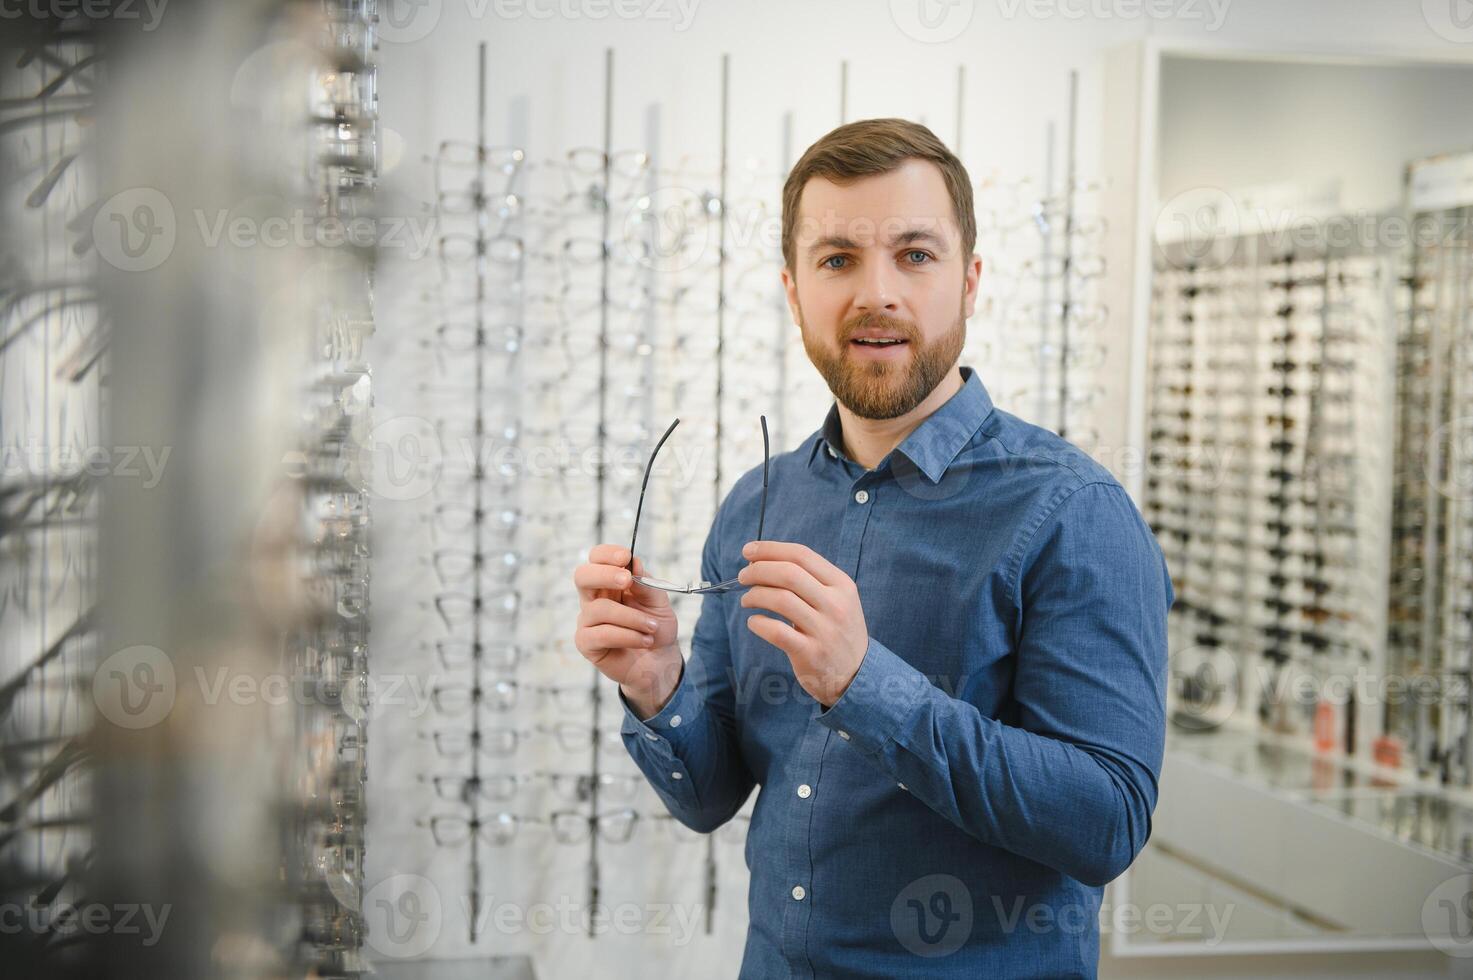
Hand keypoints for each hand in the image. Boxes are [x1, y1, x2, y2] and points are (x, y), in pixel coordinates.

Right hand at [571, 545, 682, 717]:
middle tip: (626, 580)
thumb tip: (634, 562)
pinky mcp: (586, 643)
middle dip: (604, 574)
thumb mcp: (658, 602)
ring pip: (599, 609)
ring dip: (631, 618)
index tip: (625, 556)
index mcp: (610, 583)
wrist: (660, 661)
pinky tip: (643, 640)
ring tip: (651, 628)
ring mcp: (588, 621)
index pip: (597, 559)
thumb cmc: (656, 628)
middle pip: (582, 576)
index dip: (607, 554)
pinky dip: (627, 635)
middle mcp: (594, 598)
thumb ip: (646, 584)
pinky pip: (601, 634)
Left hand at [736, 540, 868, 706]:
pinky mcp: (811, 653)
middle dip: (758, 570)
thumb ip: (808, 580)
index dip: (770, 549)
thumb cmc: (836, 630)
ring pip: (780, 599)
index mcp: (841, 584)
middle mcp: (835, 604)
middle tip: (742, 576)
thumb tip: (763, 561)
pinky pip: (776, 632)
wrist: (857, 674)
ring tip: (747, 600)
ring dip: (755, 595)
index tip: (748, 551)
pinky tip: (754, 622)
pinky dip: (758, 623)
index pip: (801, 555)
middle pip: (788, 573)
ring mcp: (824, 630)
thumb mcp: (836, 599)